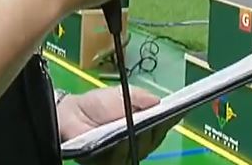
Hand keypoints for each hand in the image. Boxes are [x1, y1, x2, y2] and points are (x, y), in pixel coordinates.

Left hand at [59, 87, 177, 164]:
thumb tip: (158, 102)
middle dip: (159, 127)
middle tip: (162, 117)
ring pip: (140, 149)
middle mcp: (136, 142)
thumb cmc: (98, 104)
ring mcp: (123, 154)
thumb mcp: (123, 94)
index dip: (171, 119)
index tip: (180, 110)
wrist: (71, 113)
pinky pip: (121, 158)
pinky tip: (124, 138)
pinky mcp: (109, 162)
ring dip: (142, 137)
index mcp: (142, 125)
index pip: (161, 125)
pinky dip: (124, 147)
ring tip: (146, 125)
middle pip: (154, 139)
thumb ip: (140, 97)